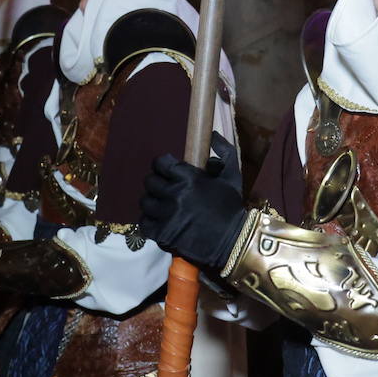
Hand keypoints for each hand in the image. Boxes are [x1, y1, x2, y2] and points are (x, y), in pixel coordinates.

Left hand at [140, 132, 245, 271]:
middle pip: (150, 182)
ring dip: (153, 202)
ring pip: (145, 202)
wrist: (232, 241)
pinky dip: (150, 221)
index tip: (167, 170)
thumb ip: (224, 153)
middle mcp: (174, 195)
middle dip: (157, 183)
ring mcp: (166, 216)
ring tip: (162, 206)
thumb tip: (213, 135)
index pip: (160, 163)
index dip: (162, 165)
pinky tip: (160, 221)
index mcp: (189, 178)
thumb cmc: (231, 207)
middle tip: (165, 189)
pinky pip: (144, 223)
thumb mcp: (231, 177)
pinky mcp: (162, 234)